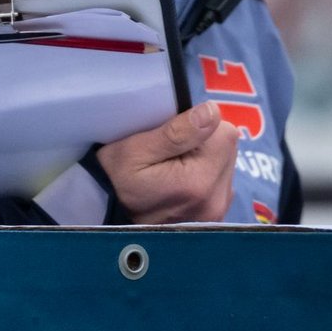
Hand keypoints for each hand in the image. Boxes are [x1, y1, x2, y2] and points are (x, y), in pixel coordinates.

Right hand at [95, 101, 238, 223]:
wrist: (103, 217)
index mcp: (199, 181)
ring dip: (204, 159)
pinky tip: (179, 183)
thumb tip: (212, 112)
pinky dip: (203, 177)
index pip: (224, 133)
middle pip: (228, 150)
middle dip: (203, 144)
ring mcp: (218, 212)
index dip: (198, 127)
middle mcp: (216, 200)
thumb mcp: (134, 150)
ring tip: (171, 168)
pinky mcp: (215, 217)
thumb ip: (176, 133)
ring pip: (225, 165)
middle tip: (168, 153)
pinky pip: (220, 183)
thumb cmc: (113, 179)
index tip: (169, 138)